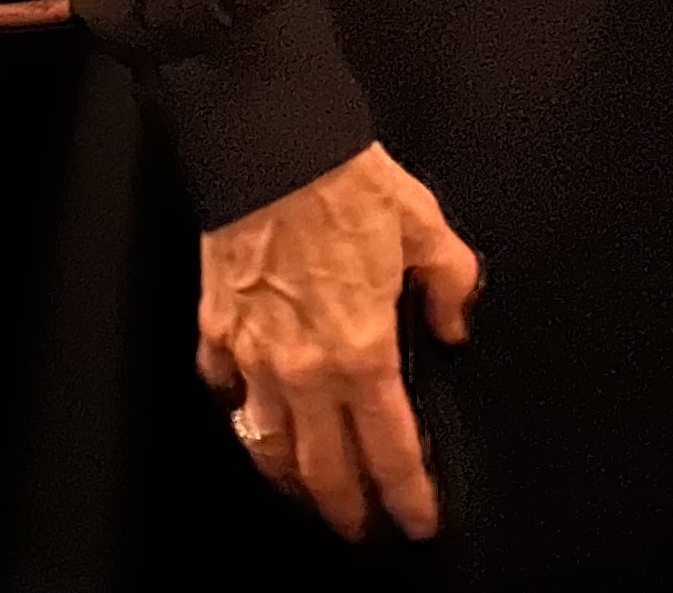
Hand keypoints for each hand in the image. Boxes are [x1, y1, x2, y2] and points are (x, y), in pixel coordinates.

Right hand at [196, 139, 481, 541]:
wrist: (270, 144)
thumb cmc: (345, 180)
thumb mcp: (425, 224)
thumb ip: (451, 281)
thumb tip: (455, 323)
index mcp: (363, 350)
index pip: (391, 450)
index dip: (409, 495)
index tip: (420, 519)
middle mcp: (305, 370)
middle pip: (325, 471)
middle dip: (348, 510)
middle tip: (363, 528)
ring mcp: (253, 356)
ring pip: (269, 449)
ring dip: (292, 482)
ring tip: (309, 494)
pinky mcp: (216, 331)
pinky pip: (226, 395)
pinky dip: (240, 416)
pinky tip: (253, 420)